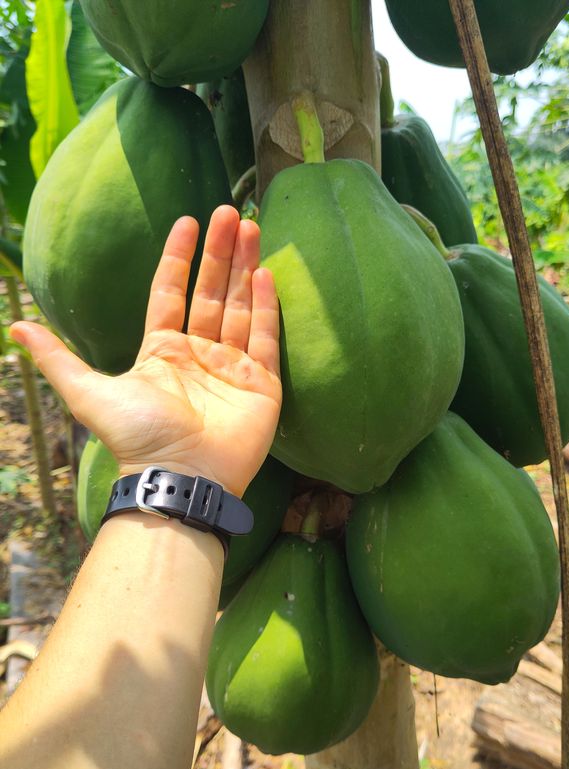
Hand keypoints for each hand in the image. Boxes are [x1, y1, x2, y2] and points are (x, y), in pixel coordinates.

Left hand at [10, 206, 281, 496]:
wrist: (180, 476)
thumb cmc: (137, 436)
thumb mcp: (88, 393)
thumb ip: (58, 358)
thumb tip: (15, 326)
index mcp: (163, 351)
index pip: (171, 293)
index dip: (177, 258)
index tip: (186, 221)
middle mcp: (199, 354)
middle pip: (210, 292)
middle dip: (218, 252)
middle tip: (227, 213)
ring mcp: (232, 369)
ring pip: (240, 307)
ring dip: (245, 267)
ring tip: (250, 227)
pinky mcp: (262, 385)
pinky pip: (264, 339)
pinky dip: (266, 308)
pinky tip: (264, 274)